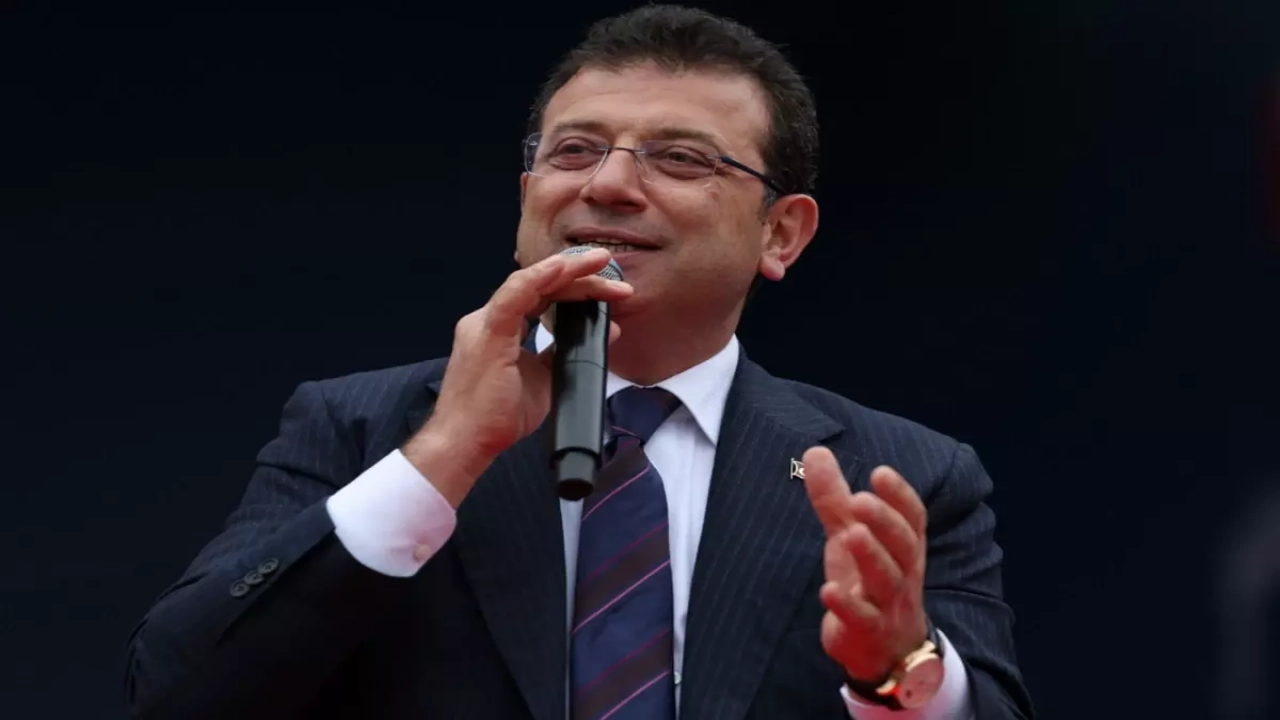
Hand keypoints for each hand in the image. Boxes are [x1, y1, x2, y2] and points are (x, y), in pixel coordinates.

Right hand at [403, 248, 631, 506]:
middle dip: (580, 277)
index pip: (543, 296)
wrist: (466, 442)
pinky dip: (538, 278)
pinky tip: (562, 267)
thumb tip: (607, 332)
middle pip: (540, 287)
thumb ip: (569, 352)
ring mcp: (487, 324)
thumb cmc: (498, 416)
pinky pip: (514, 296)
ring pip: (530, 284)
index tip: (611, 290)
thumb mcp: (545, 378)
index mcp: (502, 328)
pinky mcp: (488, 334)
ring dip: (567, 271)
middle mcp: (491, 320)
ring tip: (599, 263)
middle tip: (617, 281)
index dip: (576, 288)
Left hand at [801, 446, 929, 683]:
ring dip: (871, 556)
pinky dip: (847, 606)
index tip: (880, 473)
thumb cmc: (869, 583)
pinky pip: (862, 620)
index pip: (912, 518)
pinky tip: (829, 590)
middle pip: (903, 546)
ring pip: (887, 580)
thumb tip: (815, 451)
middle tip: (860, 499)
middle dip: (885, 522)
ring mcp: (888, 605)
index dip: (900, 496)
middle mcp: (903, 574)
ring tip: (851, 534)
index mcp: (903, 547)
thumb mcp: (850, 537)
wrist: (885, 652)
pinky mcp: (868, 633)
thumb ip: (834, 498)